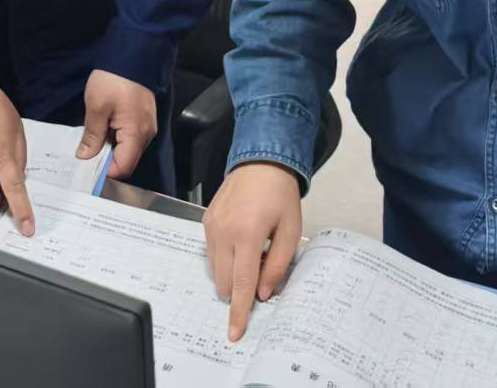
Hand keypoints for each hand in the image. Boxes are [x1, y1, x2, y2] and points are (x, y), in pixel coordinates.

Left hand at [77, 69, 158, 180]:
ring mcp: (146, 126)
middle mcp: (146, 135)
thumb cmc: (113, 79)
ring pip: (128, 149)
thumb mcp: (96, 108)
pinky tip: (102, 129)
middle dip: (106, 161)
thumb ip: (92, 136)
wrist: (132, 53)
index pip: (123, 168)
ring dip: (110, 148)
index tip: (86, 167)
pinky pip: (130, 137)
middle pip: (127, 161)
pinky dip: (116, 138)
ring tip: (91, 140)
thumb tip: (85, 157)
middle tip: (85, 154)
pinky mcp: (143, 118)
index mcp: (136, 134)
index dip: (104, 171)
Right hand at [204, 161, 303, 341]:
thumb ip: (278, 265)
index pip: (242, 283)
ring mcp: (211, 227)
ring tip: (253, 253)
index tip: (235, 333)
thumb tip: (263, 293)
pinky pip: (211, 254)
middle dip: (239, 291)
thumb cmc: (280, 196)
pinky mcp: (206, 222)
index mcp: (248, 235)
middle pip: (225, 282)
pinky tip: (241, 243)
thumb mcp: (291, 230)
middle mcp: (224, 232)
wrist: (260, 163)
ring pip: (215, 271)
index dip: (239, 311)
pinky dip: (225, 260)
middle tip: (261, 271)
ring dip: (232, 275)